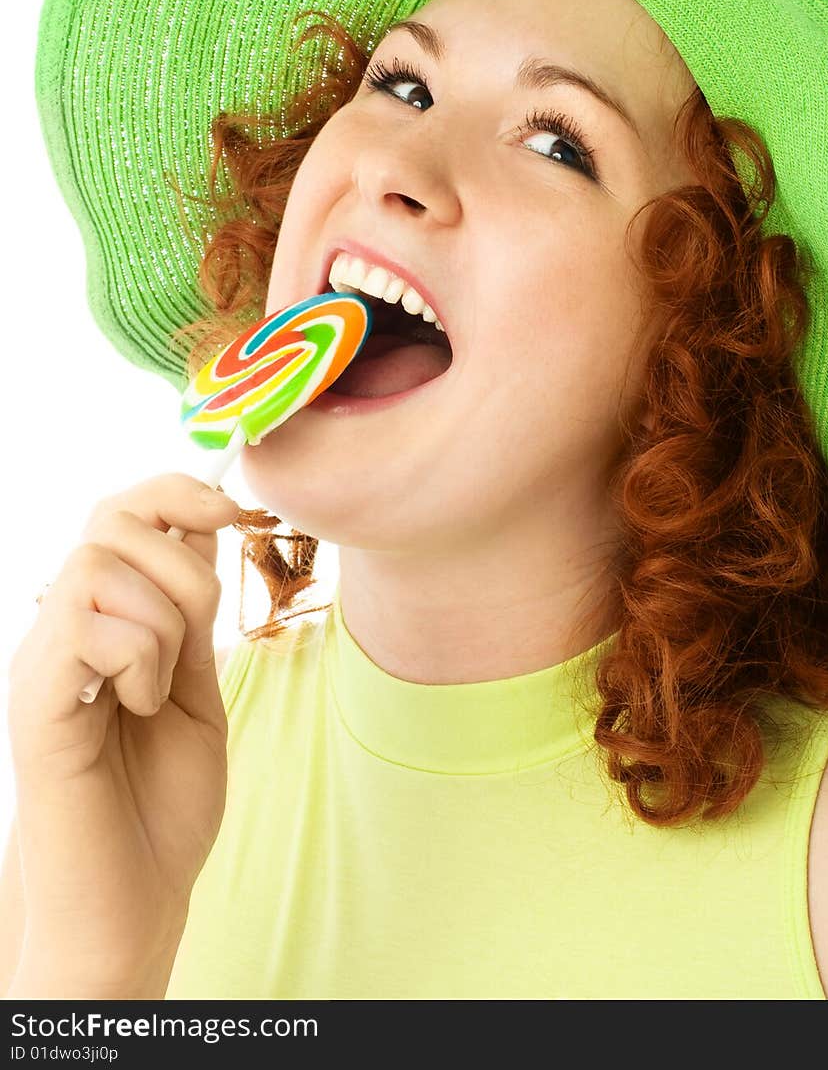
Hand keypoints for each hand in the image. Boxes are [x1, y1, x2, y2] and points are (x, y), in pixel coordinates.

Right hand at [7, 473, 239, 991]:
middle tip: (193, 639)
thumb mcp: (198, 685)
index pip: (121, 511)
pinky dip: (137, 658)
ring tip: (157, 689)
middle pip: (111, 521)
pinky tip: (137, 706)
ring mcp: (42, 660)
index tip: (232, 511)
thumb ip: (192, 612)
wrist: (134, 897)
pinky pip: (87, 624)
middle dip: (179, 563)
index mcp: (104, 619)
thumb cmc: (162, 801)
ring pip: (100, 564)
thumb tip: (203, 526)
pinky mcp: (33, 700)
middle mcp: (63, 627)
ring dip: (160, 623)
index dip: (175, 492)